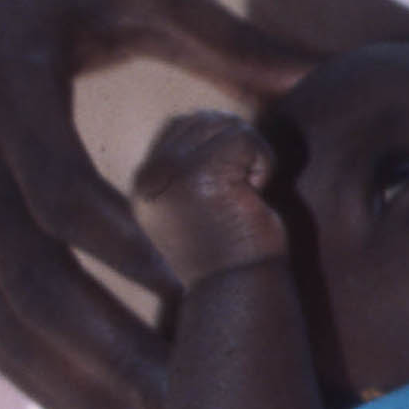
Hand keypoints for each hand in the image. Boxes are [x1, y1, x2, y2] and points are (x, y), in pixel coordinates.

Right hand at [0, 0, 313, 408]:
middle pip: (35, 288)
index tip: (204, 296)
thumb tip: (321, 74)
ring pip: (5, 325)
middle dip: (110, 357)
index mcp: (7, 104)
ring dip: (74, 392)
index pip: (66, 198)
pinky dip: (39, 380)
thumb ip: (226, 37)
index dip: (131, 254)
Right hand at [132, 110, 288, 287]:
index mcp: (144, 184)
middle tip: (240, 193)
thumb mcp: (195, 205)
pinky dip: (264, 162)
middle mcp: (149, 177)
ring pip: (228, 125)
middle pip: (205, 119)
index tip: (230, 185)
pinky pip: (246, 138)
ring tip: (245, 195)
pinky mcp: (201, 176)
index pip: (181, 125)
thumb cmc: (230, 249)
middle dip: (237, 147)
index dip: (219, 142)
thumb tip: (214, 118)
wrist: (239, 291)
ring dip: (252, 156)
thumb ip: (190, 163)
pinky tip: (254, 195)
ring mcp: (171, 175)